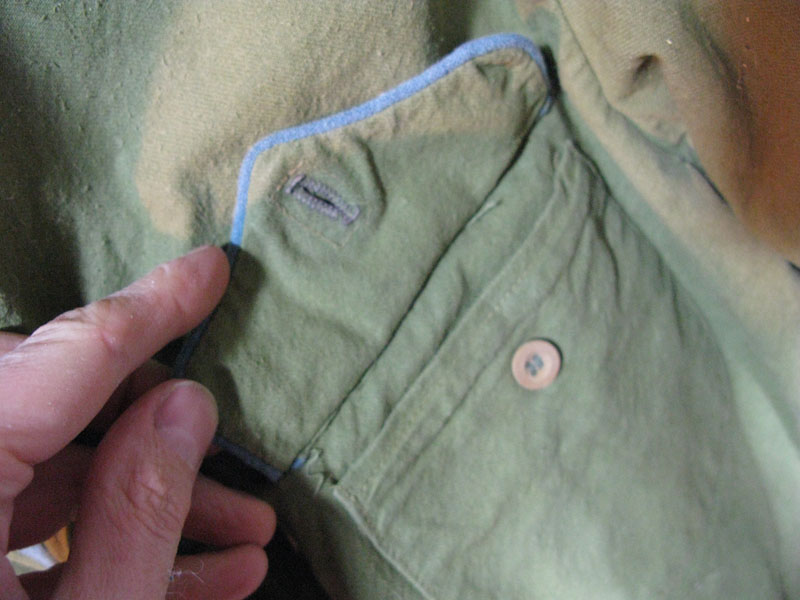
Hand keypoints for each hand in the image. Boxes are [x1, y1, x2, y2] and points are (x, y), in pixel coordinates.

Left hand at [0, 246, 275, 599]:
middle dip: (151, 415)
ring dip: (152, 492)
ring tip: (246, 525)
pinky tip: (212, 566)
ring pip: (49, 470)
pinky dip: (117, 540)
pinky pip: (37, 531)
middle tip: (219, 435)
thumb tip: (186, 410)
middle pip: (47, 401)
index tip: (208, 271)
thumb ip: (137, 514)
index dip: (147, 309)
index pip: (59, 360)